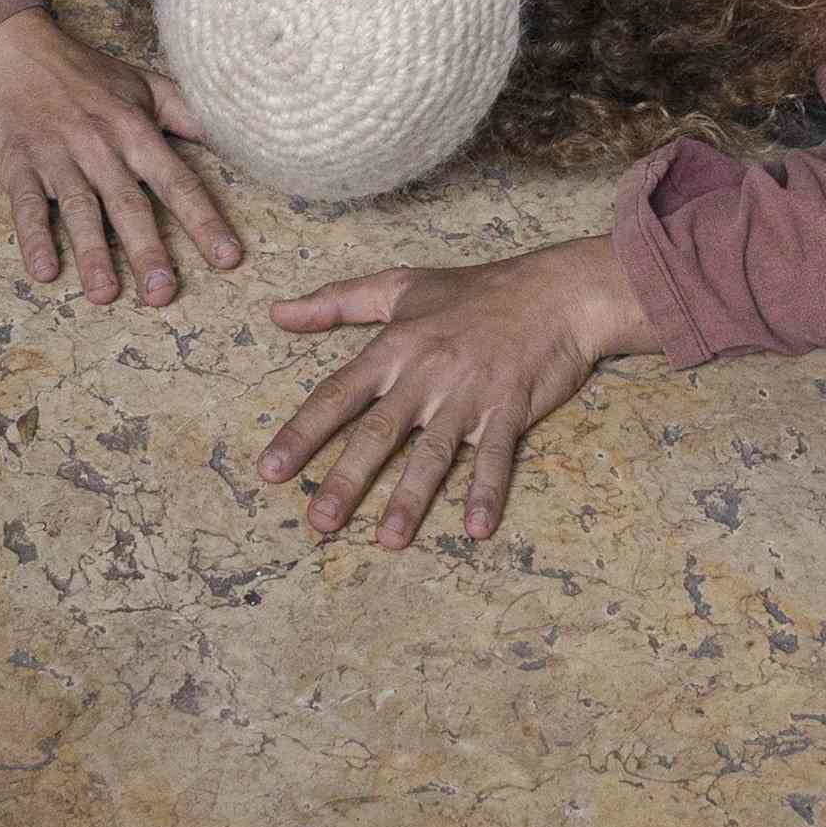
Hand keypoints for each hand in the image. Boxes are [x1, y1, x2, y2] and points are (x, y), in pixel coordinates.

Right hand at [0, 5, 241, 307]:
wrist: (14, 48)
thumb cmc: (86, 73)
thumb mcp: (143, 85)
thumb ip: (187, 113)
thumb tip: (236, 133)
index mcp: (136, 131)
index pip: (177, 182)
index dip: (204, 221)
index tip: (228, 258)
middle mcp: (101, 146)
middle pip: (129, 204)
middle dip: (148, 250)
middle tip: (163, 294)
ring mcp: (58, 155)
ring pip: (80, 209)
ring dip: (92, 252)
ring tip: (104, 294)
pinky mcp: (18, 163)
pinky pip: (27, 204)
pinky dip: (34, 237)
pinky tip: (44, 270)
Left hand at [258, 235, 656, 547]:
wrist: (554, 291)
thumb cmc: (474, 291)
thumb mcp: (400, 286)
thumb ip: (336, 302)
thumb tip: (278, 312)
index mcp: (395, 347)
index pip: (338, 394)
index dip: (302, 432)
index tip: (271, 470)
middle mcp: (426, 373)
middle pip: (378, 432)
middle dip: (347, 479)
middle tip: (320, 522)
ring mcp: (469, 394)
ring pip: (433, 452)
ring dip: (410, 498)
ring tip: (388, 540)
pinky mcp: (510, 408)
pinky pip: (497, 455)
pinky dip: (487, 490)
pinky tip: (478, 528)